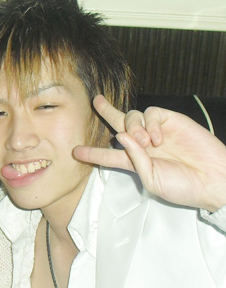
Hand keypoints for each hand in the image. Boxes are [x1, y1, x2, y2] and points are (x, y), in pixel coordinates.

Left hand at [74, 95, 225, 211]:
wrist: (212, 179)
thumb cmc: (182, 186)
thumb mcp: (151, 181)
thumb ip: (134, 160)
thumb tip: (121, 137)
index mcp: (135, 161)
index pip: (109, 154)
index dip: (92, 152)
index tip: (76, 152)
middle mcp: (143, 144)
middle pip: (119, 123)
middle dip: (107, 111)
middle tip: (95, 101)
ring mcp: (156, 131)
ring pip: (132, 117)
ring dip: (133, 127)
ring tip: (145, 143)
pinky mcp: (171, 120)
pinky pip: (151, 113)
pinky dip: (150, 124)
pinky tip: (158, 138)